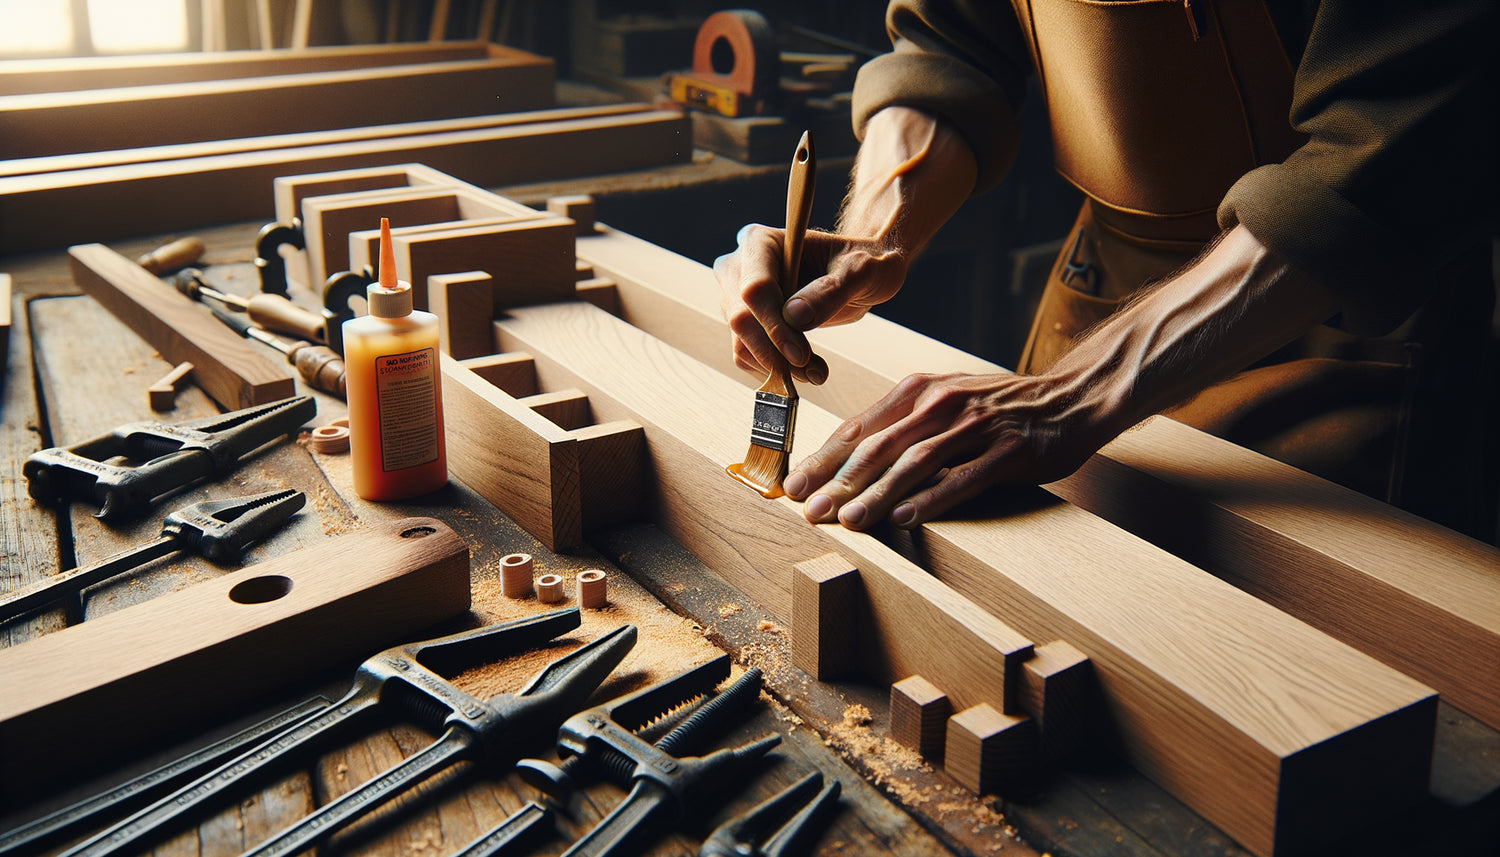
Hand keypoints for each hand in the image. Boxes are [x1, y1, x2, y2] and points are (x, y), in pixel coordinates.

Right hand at [714, 225, 907, 383]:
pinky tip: (806, 368)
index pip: (755, 289)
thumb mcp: (861, 272)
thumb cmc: (861, 263)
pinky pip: (746, 355)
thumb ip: (831, 290)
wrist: (856, 274)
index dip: (774, 326)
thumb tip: (794, 316)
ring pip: (741, 342)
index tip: (801, 355)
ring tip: (817, 371)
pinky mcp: (744, 321)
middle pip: (741, 318)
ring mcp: (735, 295)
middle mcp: (738, 266)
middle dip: (776, 352)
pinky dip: (773, 369)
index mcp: (761, 242)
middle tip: (814, 371)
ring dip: (777, 366)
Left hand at [783, 371, 1112, 529]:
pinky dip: (932, 498)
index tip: (794, 487)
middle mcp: (941, 403)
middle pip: (879, 446)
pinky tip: (906, 518)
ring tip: (849, 521)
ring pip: (915, 462)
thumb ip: (903, 426)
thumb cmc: (1001, 407)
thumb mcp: (945, 402)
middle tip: (810, 511)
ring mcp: (976, 425)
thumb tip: (850, 463)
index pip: (860, 428)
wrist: (1072, 396)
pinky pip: (964, 477)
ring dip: (877, 493)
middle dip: (839, 482)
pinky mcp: (1008, 449)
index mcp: (918, 391)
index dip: (824, 460)